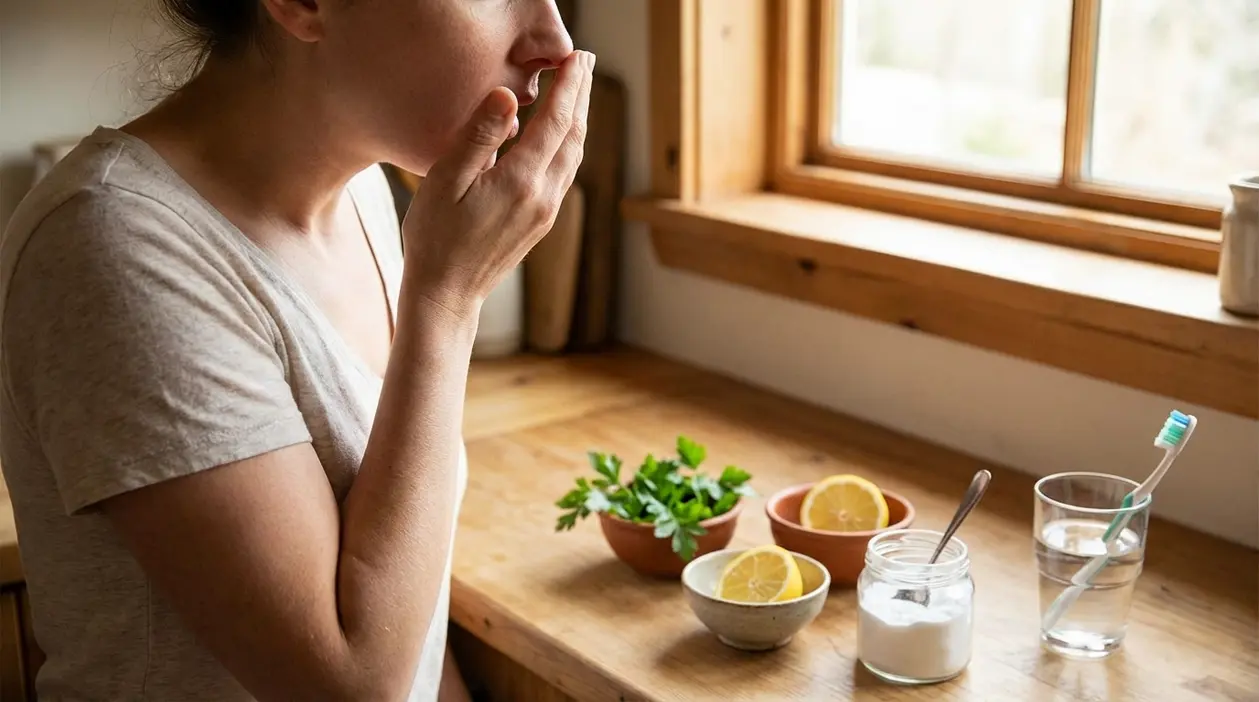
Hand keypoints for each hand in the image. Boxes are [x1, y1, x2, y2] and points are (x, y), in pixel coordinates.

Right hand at [400, 50, 595, 318]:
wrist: (447, 294)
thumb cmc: (435, 238)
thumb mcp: (445, 180)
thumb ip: (478, 137)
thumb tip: (508, 97)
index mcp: (521, 181)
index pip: (555, 121)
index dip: (568, 85)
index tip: (576, 56)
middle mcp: (543, 196)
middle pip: (573, 135)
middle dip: (581, 95)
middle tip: (585, 61)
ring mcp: (545, 211)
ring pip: (573, 156)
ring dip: (578, 119)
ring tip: (579, 90)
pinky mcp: (540, 222)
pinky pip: (564, 173)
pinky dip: (568, 144)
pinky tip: (562, 136)